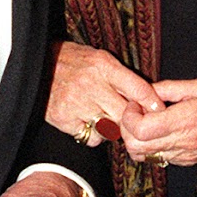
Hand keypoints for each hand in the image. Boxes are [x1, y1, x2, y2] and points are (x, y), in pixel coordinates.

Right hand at [47, 40, 163, 146]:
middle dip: (132, 121)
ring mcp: (76, 103)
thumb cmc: (72, 61)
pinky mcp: (63, 118)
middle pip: (126, 114)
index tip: (160, 112)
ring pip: (110, 129)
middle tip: (134, 124)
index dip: (153, 104)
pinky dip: (93, 135)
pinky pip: (91, 138)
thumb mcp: (99, 59)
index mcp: (104, 66)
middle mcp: (91, 84)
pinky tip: (87, 123)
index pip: (138, 89)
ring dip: (112, 128)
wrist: (36, 64)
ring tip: (105, 119)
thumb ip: (122, 77)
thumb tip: (149, 98)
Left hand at [121, 79, 196, 164]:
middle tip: (137, 112)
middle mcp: (185, 142)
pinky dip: (153, 146)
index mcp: (187, 120)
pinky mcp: (190, 161)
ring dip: (138, 140)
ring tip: (149, 121)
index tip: (136, 103)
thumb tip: (149, 89)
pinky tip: (163, 129)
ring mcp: (187, 155)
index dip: (128, 116)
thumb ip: (172, 88)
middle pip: (136, 148)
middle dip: (127, 129)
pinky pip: (161, 158)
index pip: (140, 129)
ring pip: (145, 156)